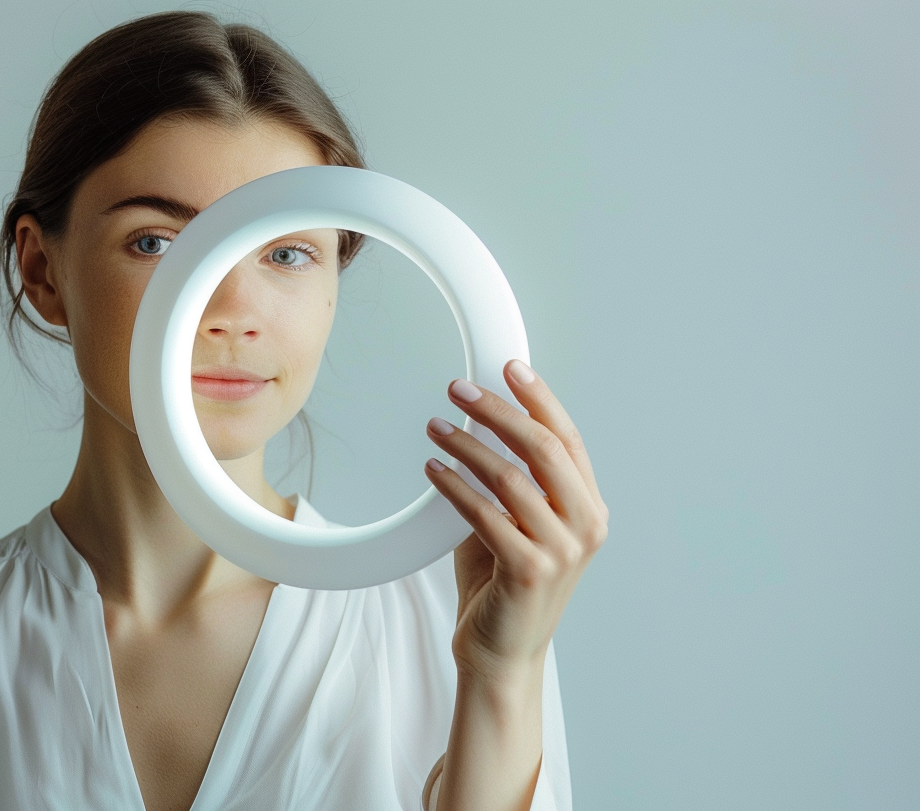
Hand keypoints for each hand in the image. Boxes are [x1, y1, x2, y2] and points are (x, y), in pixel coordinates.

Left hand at [423, 359, 608, 681]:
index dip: (539, 398)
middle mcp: (586, 526)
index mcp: (589, 509)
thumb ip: (511, 481)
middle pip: (542, 449)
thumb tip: (480, 424)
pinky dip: (455, 487)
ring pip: (511, 478)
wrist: (503, 653)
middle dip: (498, 411)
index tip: (508, 368)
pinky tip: (432, 469)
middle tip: (457, 389)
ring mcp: (562, 551)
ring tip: (434, 427)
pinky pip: (485, 514)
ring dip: (467, 445)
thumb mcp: (516, 523)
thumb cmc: (503, 585)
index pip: (567, 439)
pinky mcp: (528, 571)